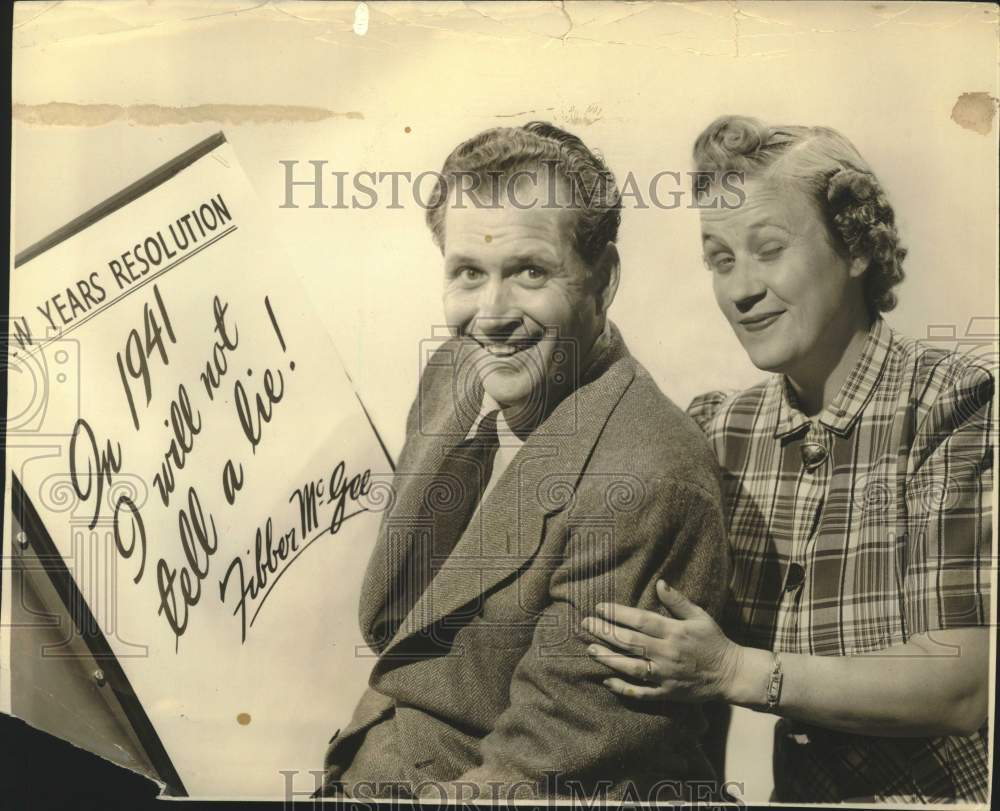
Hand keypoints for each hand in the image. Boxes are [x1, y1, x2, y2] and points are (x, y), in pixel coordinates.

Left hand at [582, 580, 742, 702]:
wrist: (731, 674)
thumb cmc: (714, 641)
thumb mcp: (699, 616)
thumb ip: (678, 601)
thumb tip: (659, 583)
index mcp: (674, 632)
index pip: (640, 621)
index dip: (618, 614)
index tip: (600, 607)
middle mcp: (667, 653)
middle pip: (630, 642)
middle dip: (605, 633)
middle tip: (586, 625)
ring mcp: (666, 675)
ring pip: (632, 667)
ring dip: (609, 659)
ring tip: (590, 649)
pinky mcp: (667, 693)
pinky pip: (642, 693)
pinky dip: (624, 688)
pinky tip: (607, 681)